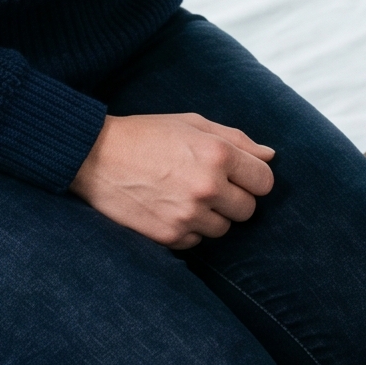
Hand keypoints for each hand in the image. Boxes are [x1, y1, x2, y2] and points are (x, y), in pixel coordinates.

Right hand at [69, 113, 274, 249]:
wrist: (95, 156)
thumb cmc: (147, 134)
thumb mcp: (193, 123)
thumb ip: (236, 139)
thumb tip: (271, 155)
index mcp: (218, 154)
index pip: (265, 181)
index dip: (253, 177)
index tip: (238, 175)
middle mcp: (208, 187)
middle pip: (248, 210)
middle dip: (234, 198)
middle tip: (209, 185)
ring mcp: (188, 215)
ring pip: (223, 229)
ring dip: (211, 216)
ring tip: (185, 195)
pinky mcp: (169, 236)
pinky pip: (196, 241)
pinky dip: (188, 229)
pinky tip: (170, 208)